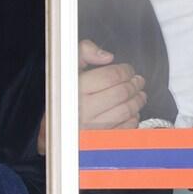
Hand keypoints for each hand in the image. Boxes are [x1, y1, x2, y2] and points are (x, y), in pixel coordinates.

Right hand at [35, 39, 146, 153]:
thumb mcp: (66, 68)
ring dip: (137, 101)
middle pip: (121, 93)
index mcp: (74, 89)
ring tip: (139, 94)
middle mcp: (83, 110)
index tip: (128, 70)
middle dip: (134, 84)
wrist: (53, 127)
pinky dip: (133, 119)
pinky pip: (124, 129)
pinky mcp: (99, 140)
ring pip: (125, 111)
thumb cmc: (61, 96)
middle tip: (138, 81)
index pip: (110, 76)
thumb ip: (84, 53)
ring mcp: (92, 127)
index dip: (125, 71)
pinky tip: (132, 112)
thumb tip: (106, 56)